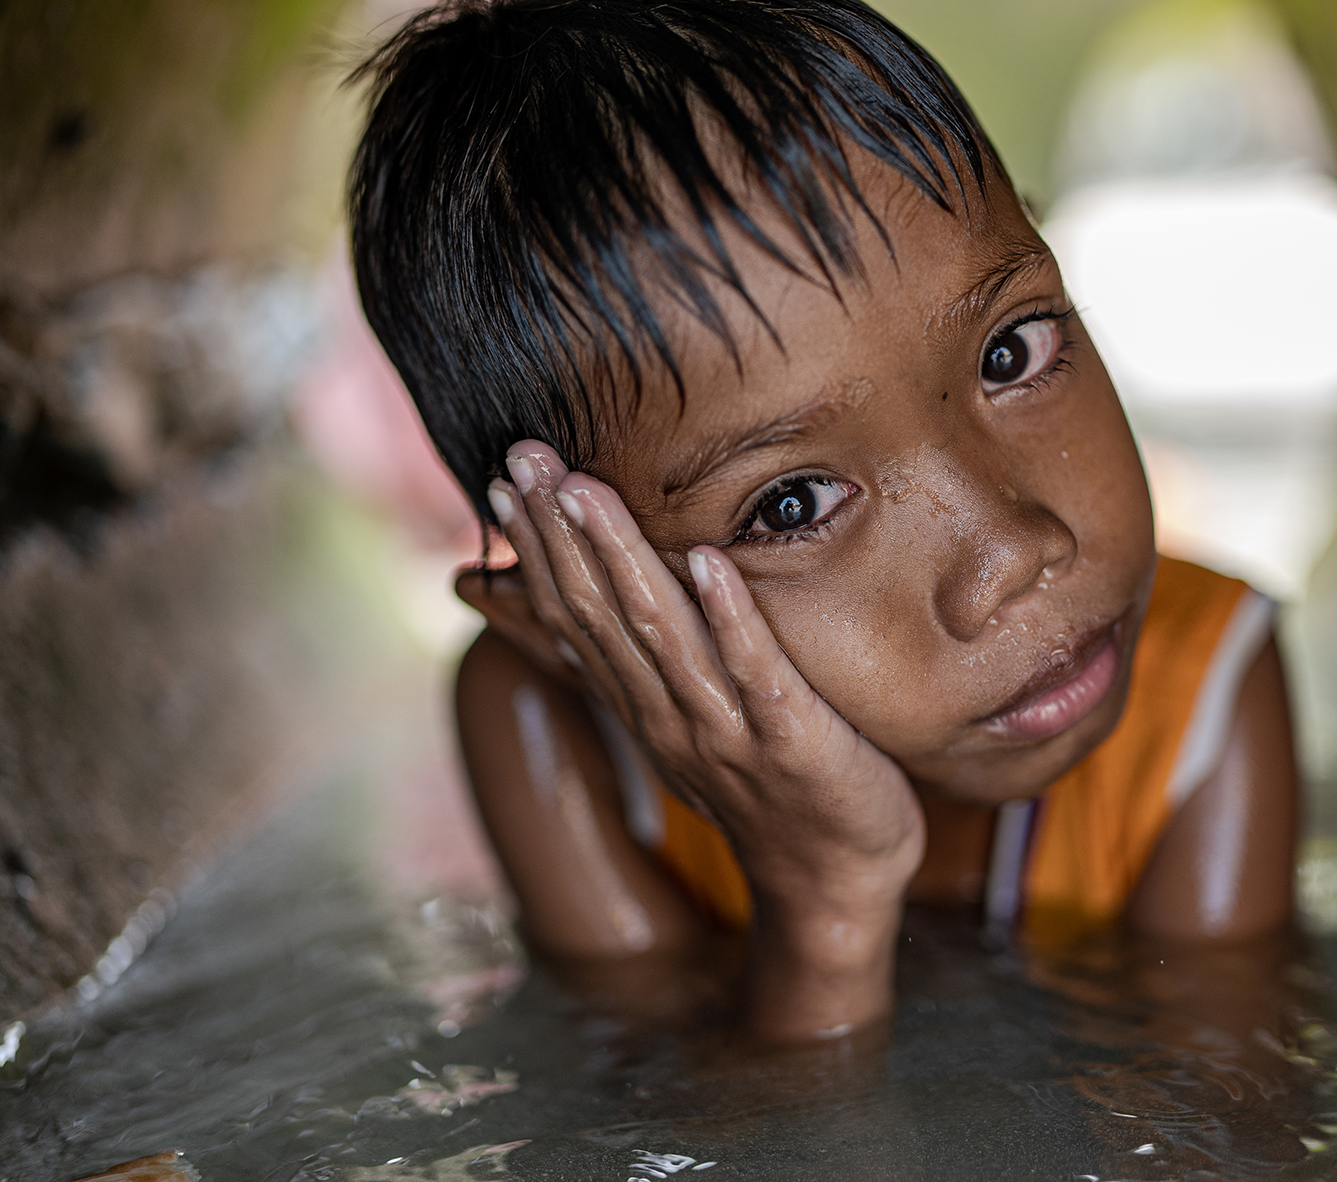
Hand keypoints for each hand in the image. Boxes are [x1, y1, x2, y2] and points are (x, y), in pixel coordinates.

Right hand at [485, 440, 924, 1037]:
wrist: (833, 879)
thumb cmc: (766, 782)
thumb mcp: (681, 721)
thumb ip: (634, 663)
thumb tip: (598, 620)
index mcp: (642, 703)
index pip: (573, 613)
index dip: (537, 544)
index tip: (503, 473)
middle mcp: (669, 714)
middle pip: (601, 615)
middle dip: (560, 533)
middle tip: (523, 456)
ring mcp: (726, 730)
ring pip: (661, 637)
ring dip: (621, 559)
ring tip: (586, 490)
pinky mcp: (791, 741)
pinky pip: (755, 673)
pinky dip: (730, 617)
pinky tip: (710, 560)